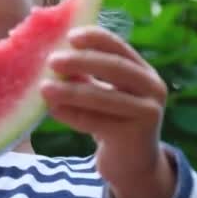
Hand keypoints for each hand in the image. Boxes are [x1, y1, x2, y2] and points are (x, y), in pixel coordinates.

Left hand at [41, 26, 174, 197]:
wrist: (131, 162)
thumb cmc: (110, 118)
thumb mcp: (102, 91)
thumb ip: (84, 73)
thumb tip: (50, 52)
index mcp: (143, 70)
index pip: (119, 47)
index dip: (95, 38)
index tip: (69, 36)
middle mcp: (152, 87)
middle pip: (115, 68)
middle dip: (81, 62)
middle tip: (52, 60)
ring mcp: (147, 112)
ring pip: (105, 97)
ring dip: (71, 91)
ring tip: (44, 88)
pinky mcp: (135, 135)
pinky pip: (98, 122)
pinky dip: (72, 115)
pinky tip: (52, 110)